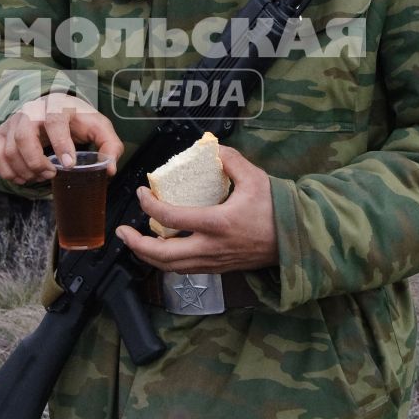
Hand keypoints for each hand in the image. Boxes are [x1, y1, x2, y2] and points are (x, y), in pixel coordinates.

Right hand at [0, 94, 123, 184]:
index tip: (69, 165)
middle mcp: (31, 110)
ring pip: (8, 149)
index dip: (60, 144)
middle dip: (36, 162)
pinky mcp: (2, 133)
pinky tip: (23, 178)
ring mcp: (14, 121)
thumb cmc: (78, 120)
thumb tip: (109, 169)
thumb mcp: (99, 128)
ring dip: (23, 170)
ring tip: (40, 177)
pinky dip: (6, 172)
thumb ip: (110, 145)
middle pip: (23, 135)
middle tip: (51, 174)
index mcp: (57, 105)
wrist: (56, 108)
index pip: (54, 120)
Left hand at [116, 146, 278, 272]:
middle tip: (122, 231)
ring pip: (171, 267)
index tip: (141, 193)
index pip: (171, 218)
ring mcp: (214, 262)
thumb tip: (211, 147)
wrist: (296, 240)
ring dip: (148, 257)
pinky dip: (166, 263)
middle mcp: (211, 248)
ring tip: (135, 242)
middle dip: (137, 245)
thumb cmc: (276, 209)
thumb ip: (231, 160)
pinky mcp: (218, 269)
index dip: (149, 206)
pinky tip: (160, 251)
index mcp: (217, 223)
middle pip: (163, 255)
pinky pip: (185, 270)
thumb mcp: (255, 178)